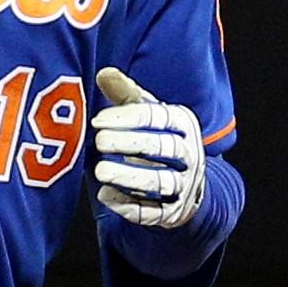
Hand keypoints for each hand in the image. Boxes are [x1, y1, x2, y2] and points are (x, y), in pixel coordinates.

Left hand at [88, 66, 207, 229]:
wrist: (187, 184)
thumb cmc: (158, 138)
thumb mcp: (148, 114)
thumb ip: (126, 94)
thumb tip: (104, 73)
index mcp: (183, 124)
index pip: (159, 117)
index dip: (129, 117)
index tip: (98, 120)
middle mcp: (190, 154)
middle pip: (163, 148)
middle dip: (130, 143)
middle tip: (99, 141)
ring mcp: (184, 185)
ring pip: (161, 181)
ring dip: (130, 176)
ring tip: (101, 171)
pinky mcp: (173, 212)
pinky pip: (154, 212)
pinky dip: (130, 206)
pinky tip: (106, 197)